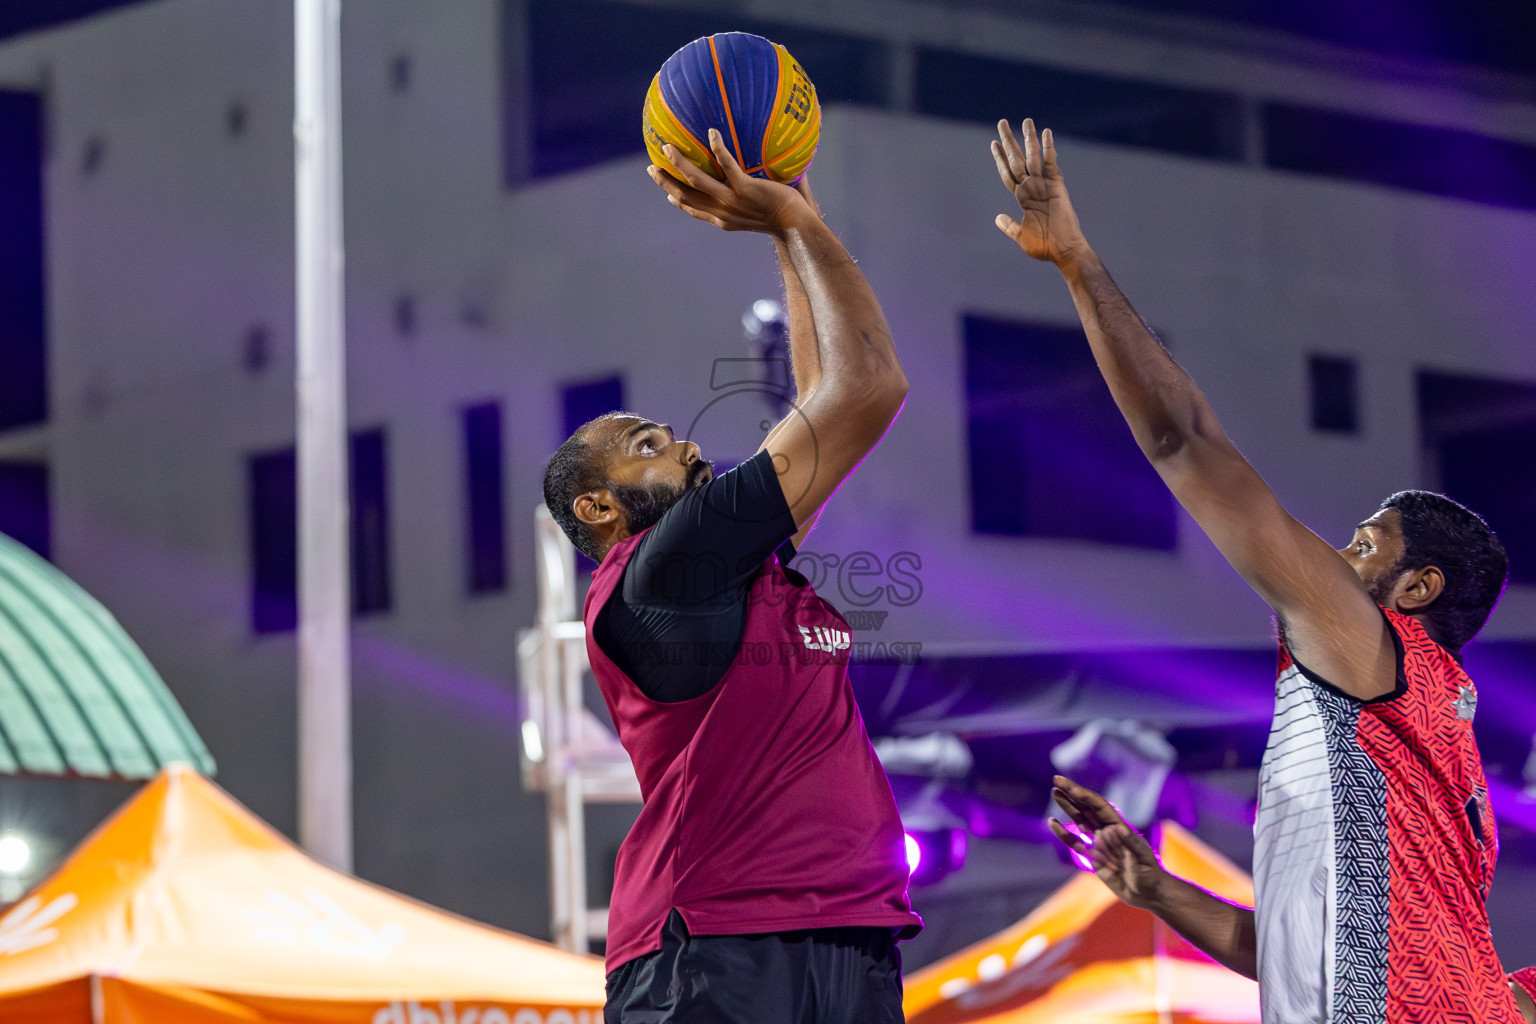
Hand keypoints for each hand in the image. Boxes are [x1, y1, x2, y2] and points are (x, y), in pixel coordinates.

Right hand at [649, 129, 813, 235]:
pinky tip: (712, 132)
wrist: (797, 227)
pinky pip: (727, 165)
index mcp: (723, 219)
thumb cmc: (785, 220)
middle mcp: (722, 212)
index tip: (668, 194)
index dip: (678, 201)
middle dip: (666, 182)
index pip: (695, 210)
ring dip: (680, 163)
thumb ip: (751, 199)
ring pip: (696, 180)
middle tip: (652, 168)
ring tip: (667, 147)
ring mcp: (732, 201)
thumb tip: (757, 178)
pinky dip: (718, 148)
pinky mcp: (745, 189)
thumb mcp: (760, 213)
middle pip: (685, 196)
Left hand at [991, 119, 1088, 264]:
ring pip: (1033, 157)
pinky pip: (1051, 163)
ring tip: (1026, 120)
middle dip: (1009, 141)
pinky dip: (1049, 148)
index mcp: (1023, 197)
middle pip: (1017, 159)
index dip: (1000, 159)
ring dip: (1029, 139)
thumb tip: (997, 218)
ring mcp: (1044, 185)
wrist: (1064, 250)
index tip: (994, 144)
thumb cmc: (1044, 246)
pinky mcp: (1057, 185)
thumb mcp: (1021, 235)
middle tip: (1001, 122)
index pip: (1008, 173)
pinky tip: (1045, 133)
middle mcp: (1032, 187)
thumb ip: (1010, 226)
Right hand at [1048, 774, 1166, 910]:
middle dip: (1072, 794)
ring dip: (1068, 807)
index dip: (1083, 795)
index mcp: (1119, 827)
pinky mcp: (1093, 857)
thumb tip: (1113, 828)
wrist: (1148, 893)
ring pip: (1080, 821)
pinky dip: (1064, 833)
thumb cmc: (1150, 874)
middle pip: (1087, 808)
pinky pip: (1075, 843)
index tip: (1068, 786)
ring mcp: (1099, 843)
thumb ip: (1129, 843)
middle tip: (1056, 780)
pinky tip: (1053, 823)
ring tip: (1055, 792)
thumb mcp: (1142, 858)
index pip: (1098, 806)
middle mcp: (1107, 831)